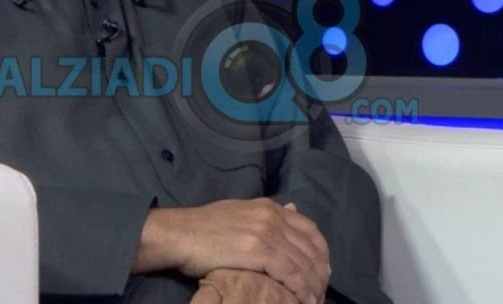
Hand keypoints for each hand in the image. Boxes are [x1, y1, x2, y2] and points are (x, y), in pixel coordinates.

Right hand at [142, 199, 328, 303]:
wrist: (180, 234)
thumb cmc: (204, 228)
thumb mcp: (241, 213)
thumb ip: (267, 216)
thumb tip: (292, 210)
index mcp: (271, 207)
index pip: (311, 230)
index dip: (321, 254)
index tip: (322, 273)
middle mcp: (273, 216)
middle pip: (312, 248)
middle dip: (320, 274)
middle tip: (320, 292)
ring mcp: (266, 232)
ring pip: (304, 262)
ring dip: (313, 285)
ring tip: (314, 301)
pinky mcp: (258, 250)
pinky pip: (290, 272)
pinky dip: (301, 289)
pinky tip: (303, 300)